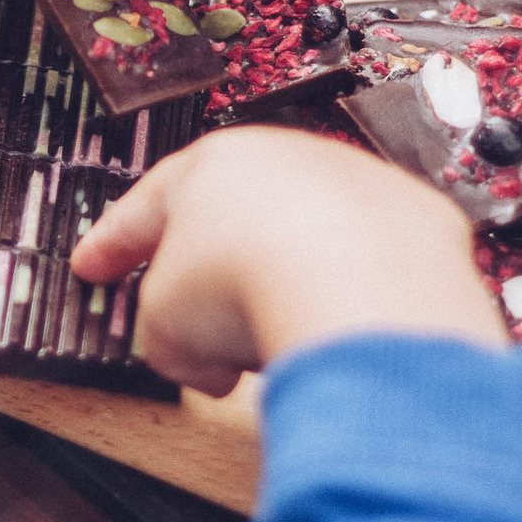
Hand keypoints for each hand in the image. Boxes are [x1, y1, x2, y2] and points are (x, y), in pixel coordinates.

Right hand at [71, 130, 504, 394]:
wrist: (351, 286)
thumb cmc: (246, 282)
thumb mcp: (163, 321)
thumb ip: (166, 331)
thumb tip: (202, 359)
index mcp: (214, 163)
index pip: (152, 205)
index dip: (117, 244)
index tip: (96, 269)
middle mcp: (294, 161)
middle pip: (240, 223)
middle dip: (216, 282)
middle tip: (202, 338)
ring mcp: (364, 188)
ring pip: (313, 247)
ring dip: (286, 298)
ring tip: (272, 352)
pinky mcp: (425, 228)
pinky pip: (374, 274)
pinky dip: (352, 309)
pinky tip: (337, 345)